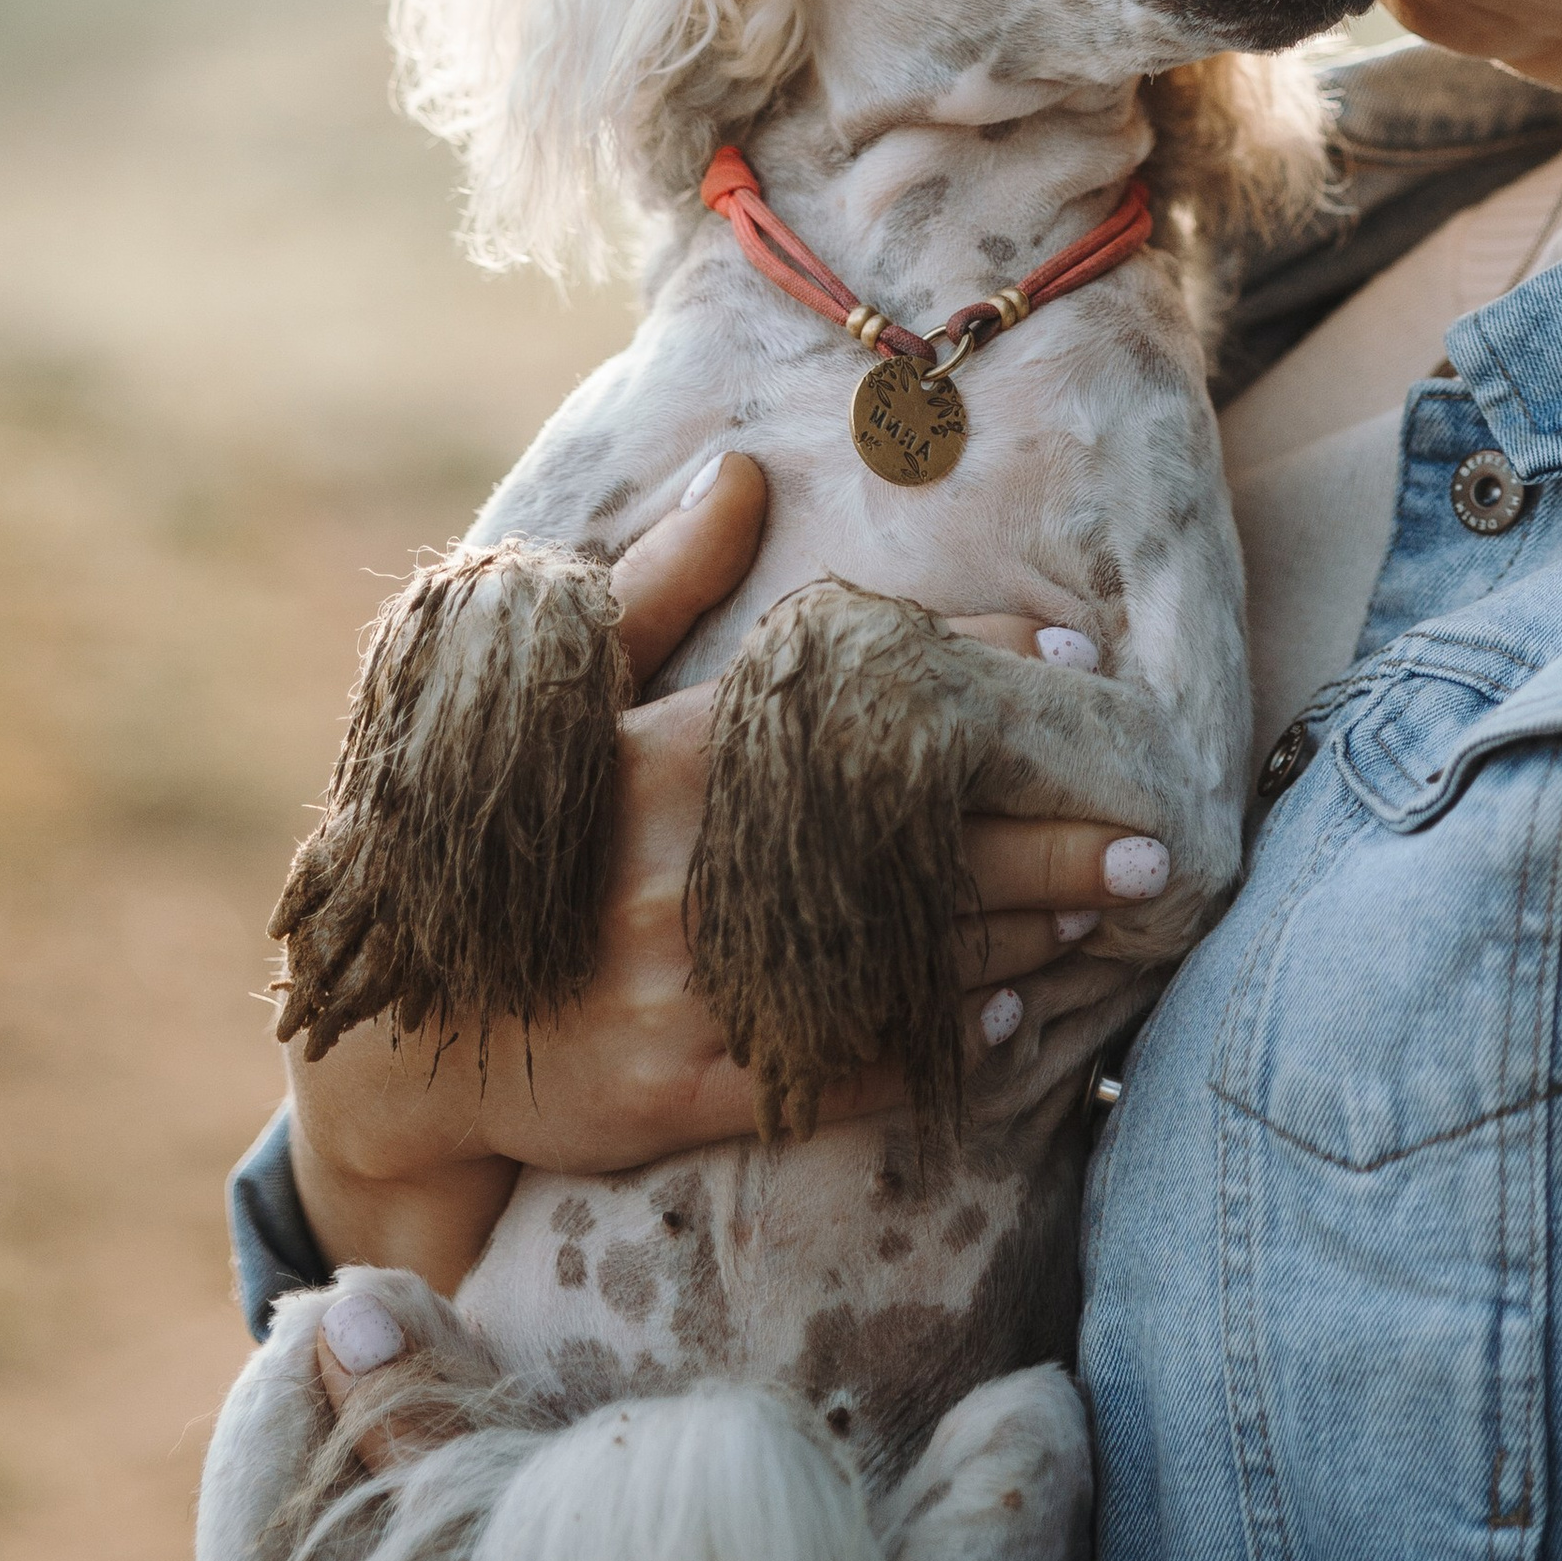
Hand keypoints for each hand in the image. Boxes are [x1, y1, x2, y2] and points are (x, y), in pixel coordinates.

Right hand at [287, 456, 1155, 1289]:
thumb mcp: (562, 698)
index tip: (1074, 668)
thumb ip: (661, 584)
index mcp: (668, 755)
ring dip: (1016, 931)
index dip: (972, 678)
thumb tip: (740, 469)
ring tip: (1116, 904)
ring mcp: (684, 986)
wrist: (407, 1040)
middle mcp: (687, 866)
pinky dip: (926, 1047)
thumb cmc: (508, 844)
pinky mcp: (681, 1091)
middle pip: (904, 838)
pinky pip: (835, 1070)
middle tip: (1154, 822)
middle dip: (1040, 829)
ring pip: (889, 953)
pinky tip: (1004, 1018)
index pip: (852, 697)